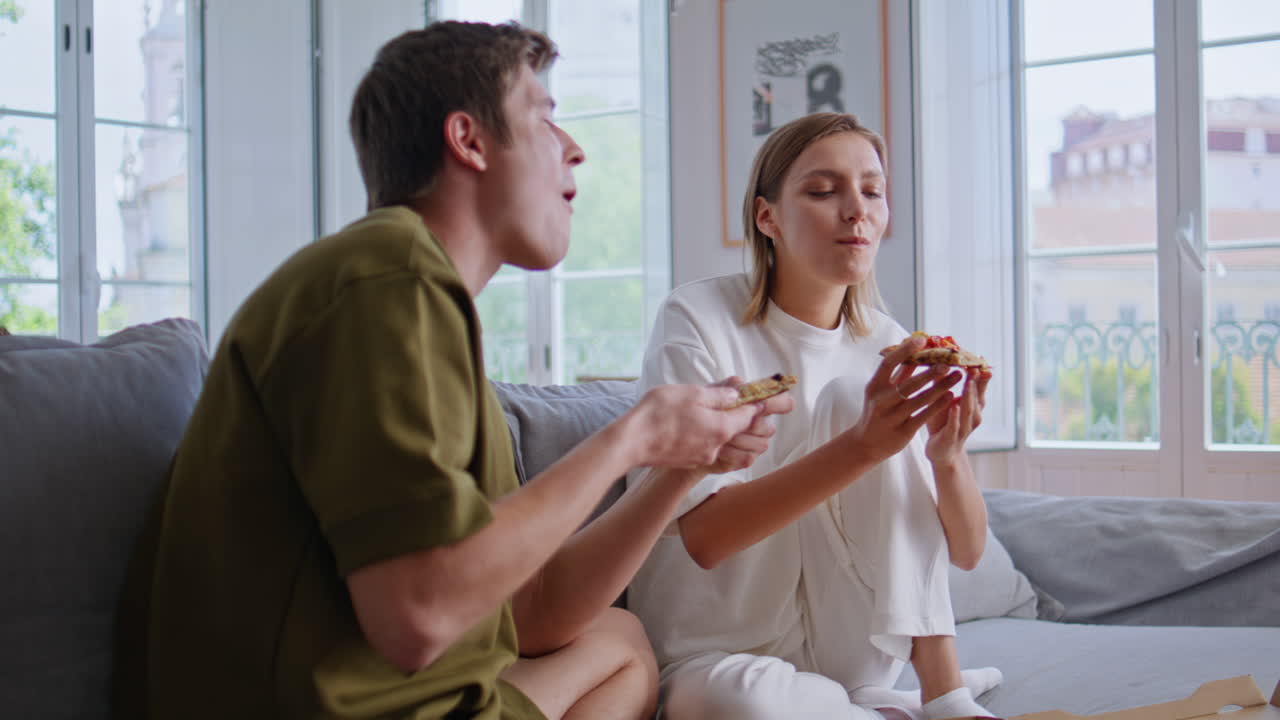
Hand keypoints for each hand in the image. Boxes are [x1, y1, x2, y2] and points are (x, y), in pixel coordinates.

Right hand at [626, 382, 762, 468]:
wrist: (631, 442)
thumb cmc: (659, 413)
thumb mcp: (691, 393)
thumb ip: (718, 394)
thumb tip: (736, 393)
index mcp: (722, 428)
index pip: (749, 416)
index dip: (754, 405)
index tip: (757, 398)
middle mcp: (717, 447)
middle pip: (737, 431)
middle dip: (740, 418)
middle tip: (738, 405)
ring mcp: (702, 457)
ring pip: (720, 441)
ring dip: (722, 429)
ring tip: (712, 414)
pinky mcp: (688, 462)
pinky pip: (706, 449)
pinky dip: (706, 438)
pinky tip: (694, 427)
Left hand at [698, 376, 794, 473]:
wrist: (690, 439)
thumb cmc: (703, 412)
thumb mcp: (710, 394)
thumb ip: (725, 388)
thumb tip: (739, 384)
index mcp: (757, 404)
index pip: (782, 401)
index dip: (780, 403)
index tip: (769, 404)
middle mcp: (760, 424)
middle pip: (769, 428)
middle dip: (749, 426)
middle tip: (728, 423)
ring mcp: (755, 442)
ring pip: (761, 444)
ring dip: (738, 440)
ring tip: (719, 437)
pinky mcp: (746, 458)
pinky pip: (748, 457)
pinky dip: (731, 453)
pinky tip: (719, 449)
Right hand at [841, 335, 962, 464]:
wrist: (866, 443)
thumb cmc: (878, 411)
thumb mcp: (882, 391)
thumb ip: (899, 373)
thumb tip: (916, 350)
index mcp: (874, 386)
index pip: (889, 363)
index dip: (905, 350)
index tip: (923, 340)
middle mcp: (881, 401)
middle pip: (909, 383)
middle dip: (931, 372)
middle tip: (949, 362)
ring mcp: (891, 417)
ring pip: (920, 400)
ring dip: (941, 387)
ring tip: (957, 376)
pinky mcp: (902, 432)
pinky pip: (924, 416)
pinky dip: (938, 406)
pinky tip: (951, 396)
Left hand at [925, 366, 990, 464]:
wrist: (940, 452)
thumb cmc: (942, 422)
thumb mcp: (942, 400)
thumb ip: (943, 382)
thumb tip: (938, 358)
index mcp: (973, 405)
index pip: (979, 387)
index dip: (981, 374)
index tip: (981, 358)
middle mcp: (972, 416)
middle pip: (977, 396)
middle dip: (977, 381)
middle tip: (976, 366)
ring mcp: (964, 428)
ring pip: (969, 410)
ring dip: (969, 395)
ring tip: (968, 381)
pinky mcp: (951, 439)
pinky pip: (955, 426)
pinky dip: (955, 416)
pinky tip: (954, 406)